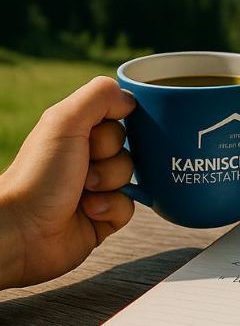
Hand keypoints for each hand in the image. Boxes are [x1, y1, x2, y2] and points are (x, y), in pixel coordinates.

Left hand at [0, 76, 136, 288]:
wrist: (22, 230)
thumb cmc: (38, 175)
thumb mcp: (65, 122)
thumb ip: (99, 97)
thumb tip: (130, 99)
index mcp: (73, 133)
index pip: (117, 120)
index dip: (113, 129)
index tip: (94, 136)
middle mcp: (83, 159)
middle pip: (128, 148)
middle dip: (111, 159)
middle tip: (85, 167)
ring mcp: (94, 189)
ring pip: (131, 178)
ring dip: (111, 184)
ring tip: (84, 193)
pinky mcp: (102, 217)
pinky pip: (129, 207)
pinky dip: (113, 208)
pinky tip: (89, 212)